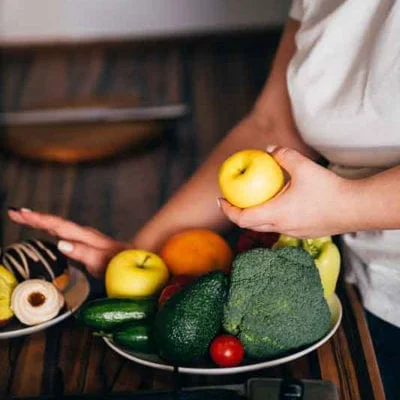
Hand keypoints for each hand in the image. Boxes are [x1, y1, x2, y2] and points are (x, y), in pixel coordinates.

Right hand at [7, 209, 128, 278]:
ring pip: (57, 225)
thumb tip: (61, 244)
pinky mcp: (83, 241)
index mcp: (84, 236)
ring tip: (22, 216)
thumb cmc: (118, 262)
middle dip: (34, 217)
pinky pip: (62, 231)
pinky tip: (44, 228)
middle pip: (54, 222)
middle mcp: (82, 233)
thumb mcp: (102, 260)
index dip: (39, 220)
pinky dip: (49, 227)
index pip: (58, 225)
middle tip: (14, 212)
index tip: (22, 214)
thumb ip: (84, 253)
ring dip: (40, 220)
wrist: (132, 258)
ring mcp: (82, 236)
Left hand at [219, 147, 356, 237]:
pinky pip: (281, 227)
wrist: (356, 208)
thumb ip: (282, 155)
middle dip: (238, 214)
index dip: (228, 210)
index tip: (221, 199)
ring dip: (255, 216)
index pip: (242, 219)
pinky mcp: (304, 233)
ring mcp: (293, 233)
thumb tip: (268, 148)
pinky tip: (279, 205)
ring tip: (254, 201)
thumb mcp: (303, 166)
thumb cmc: (328, 189)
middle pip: (250, 225)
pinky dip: (272, 217)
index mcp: (275, 214)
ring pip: (266, 227)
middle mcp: (281, 227)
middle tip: (233, 200)